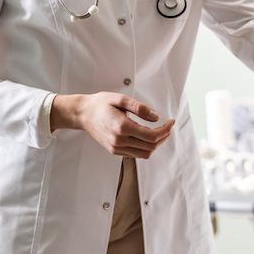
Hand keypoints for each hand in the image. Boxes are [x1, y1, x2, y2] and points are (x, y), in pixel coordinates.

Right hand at [52, 92, 174, 158]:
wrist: (82, 114)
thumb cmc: (100, 104)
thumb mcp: (121, 99)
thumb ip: (140, 108)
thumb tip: (156, 117)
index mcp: (122, 127)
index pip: (152, 136)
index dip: (165, 130)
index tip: (171, 122)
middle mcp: (119, 141)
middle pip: (151, 147)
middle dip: (164, 137)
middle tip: (168, 126)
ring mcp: (116, 148)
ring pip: (145, 153)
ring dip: (156, 144)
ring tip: (160, 131)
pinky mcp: (115, 150)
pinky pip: (136, 154)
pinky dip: (146, 147)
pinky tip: (147, 136)